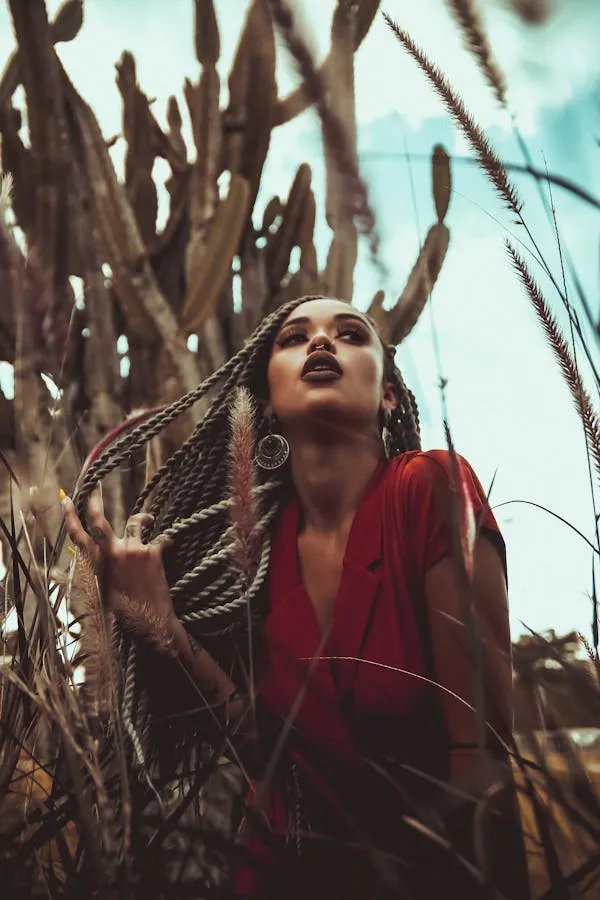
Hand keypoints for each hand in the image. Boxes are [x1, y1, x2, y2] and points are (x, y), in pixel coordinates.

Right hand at [61, 487, 177, 653]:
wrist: (150, 621)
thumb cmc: (127, 609)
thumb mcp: (104, 589)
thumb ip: (101, 568)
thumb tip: (95, 555)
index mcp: (97, 564)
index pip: (78, 536)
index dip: (70, 516)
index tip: (67, 498)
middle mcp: (111, 554)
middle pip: (99, 520)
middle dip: (96, 497)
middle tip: (96, 481)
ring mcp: (131, 551)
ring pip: (136, 522)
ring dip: (144, 519)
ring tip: (149, 520)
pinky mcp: (151, 552)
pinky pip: (161, 538)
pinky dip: (165, 543)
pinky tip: (168, 550)